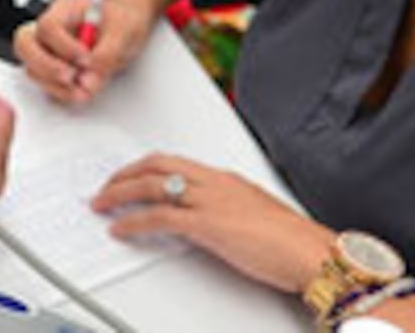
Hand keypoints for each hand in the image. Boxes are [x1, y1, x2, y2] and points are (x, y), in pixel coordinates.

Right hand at [13, 0, 153, 105]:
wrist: (126, 30)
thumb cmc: (121, 21)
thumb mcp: (124, 30)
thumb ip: (108, 52)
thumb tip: (91, 77)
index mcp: (64, 10)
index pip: (48, 26)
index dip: (64, 46)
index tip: (87, 59)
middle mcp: (51, 30)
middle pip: (25, 45)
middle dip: (47, 66)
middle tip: (72, 77)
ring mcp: (49, 51)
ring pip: (31, 68)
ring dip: (54, 84)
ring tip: (81, 90)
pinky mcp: (55, 70)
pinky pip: (45, 84)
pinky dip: (60, 93)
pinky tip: (80, 93)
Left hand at [92, 154, 335, 292]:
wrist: (314, 253)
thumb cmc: (293, 242)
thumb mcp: (253, 217)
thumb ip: (226, 213)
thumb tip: (205, 224)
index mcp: (224, 178)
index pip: (173, 161)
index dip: (143, 167)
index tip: (127, 176)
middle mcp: (213, 182)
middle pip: (155, 165)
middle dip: (123, 174)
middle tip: (104, 187)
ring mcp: (210, 201)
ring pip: (150, 186)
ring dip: (117, 194)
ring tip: (100, 205)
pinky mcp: (207, 225)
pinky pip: (158, 217)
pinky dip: (132, 221)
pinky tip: (119, 229)